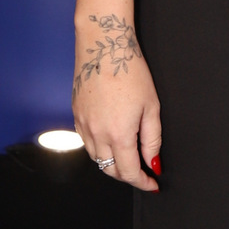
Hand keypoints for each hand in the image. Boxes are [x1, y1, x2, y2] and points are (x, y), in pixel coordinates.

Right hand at [72, 10, 161, 189]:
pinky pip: (86, 142)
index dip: (142, 182)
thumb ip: (152, 139)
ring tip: (128, 157)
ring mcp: (83, 125)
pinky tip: (110, 140)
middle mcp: (97, 134)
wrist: (103, 45)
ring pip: (96, 158)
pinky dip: (99, 148)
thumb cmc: (130, 70)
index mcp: (119, 134)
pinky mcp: (75, 115)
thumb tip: (152, 162)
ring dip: (112, 163)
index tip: (152, 184)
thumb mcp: (151, 107)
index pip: (129, 172)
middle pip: (110, 170)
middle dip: (127, 176)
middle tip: (142, 172)